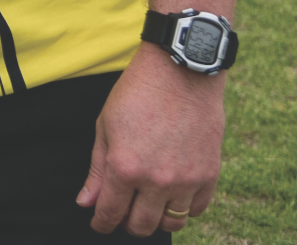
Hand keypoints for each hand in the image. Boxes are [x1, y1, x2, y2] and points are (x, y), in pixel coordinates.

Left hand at [77, 45, 224, 235]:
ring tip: (149, 205)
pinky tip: (173, 194)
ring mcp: (186, 180)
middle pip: (141, 226)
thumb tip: (86, 203)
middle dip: (127, 224)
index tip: (99, 223)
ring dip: (157, 218)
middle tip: (123, 213)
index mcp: (125, 168)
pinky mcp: (209, 174)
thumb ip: (97, 169)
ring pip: (171, 223)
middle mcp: (156, 181)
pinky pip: (197, 209)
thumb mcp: (106, 126)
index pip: (110, 213)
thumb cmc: (137, 93)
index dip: (101, 223)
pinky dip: (185, 208)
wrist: (181, 71)